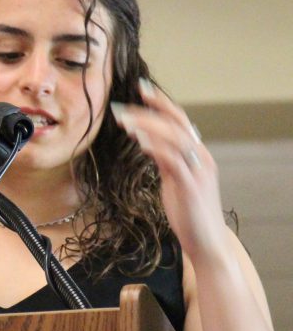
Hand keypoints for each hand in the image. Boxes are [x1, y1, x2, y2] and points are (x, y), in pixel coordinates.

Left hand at [110, 78, 228, 263]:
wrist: (205, 241)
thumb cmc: (188, 212)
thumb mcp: (174, 180)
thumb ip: (165, 160)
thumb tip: (147, 141)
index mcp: (197, 154)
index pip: (179, 120)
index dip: (161, 103)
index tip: (141, 88)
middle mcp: (200, 157)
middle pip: (176, 123)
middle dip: (151, 109)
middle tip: (124, 102)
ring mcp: (197, 170)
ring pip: (174, 137)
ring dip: (147, 126)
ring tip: (124, 121)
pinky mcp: (191, 185)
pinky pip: (173, 159)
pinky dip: (156, 147)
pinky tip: (139, 141)